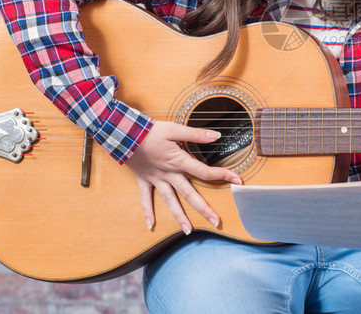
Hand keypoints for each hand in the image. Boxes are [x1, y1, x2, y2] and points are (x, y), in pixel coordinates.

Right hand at [125, 119, 241, 233]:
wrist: (123, 134)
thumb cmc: (149, 131)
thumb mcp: (174, 129)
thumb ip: (195, 134)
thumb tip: (216, 136)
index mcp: (179, 161)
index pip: (204, 171)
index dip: (222, 175)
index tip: (237, 180)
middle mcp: (169, 174)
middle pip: (189, 194)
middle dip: (204, 208)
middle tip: (216, 222)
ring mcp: (156, 179)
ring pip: (170, 201)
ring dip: (179, 216)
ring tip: (188, 231)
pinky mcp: (144, 180)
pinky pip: (145, 199)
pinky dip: (147, 212)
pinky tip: (151, 226)